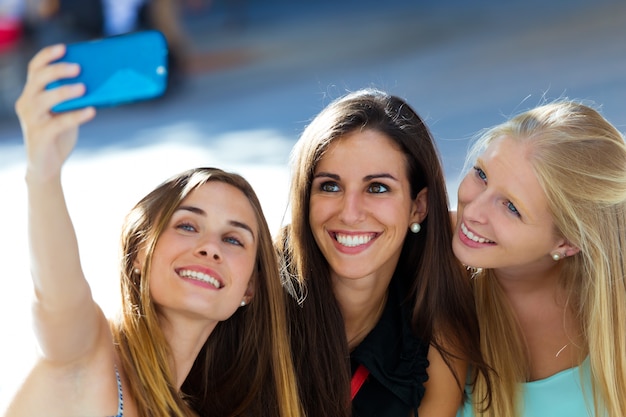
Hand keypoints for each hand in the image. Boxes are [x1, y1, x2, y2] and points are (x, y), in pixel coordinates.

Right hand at [15, 44, 95, 181]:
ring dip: (65, 91)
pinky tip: (91, 111)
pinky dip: (76, 115)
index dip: (47, 56)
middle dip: (58, 70)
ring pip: (45, 99)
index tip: (64, 48)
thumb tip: (100, 82)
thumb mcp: (64, 112)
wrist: (47, 166)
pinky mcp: (40, 135)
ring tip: (84, 88)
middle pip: (39, 79)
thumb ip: (74, 98)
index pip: (34, 69)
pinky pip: (58, 123)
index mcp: (31, 94)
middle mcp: (27, 103)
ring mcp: (31, 120)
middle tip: (78, 68)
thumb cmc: (59, 134)